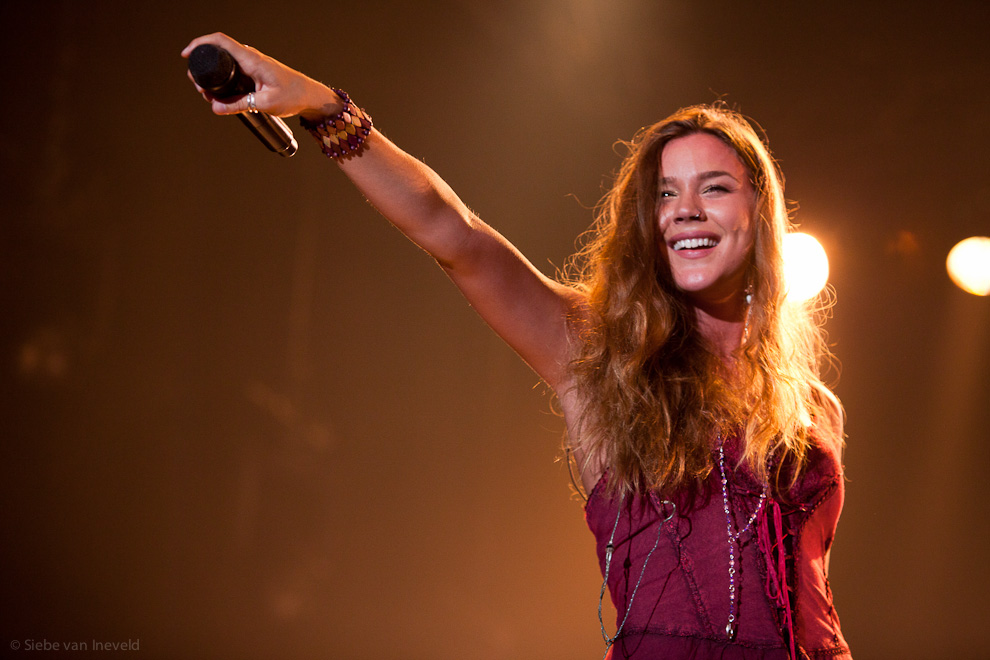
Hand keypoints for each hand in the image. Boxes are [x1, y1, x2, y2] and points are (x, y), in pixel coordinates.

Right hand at [181, 33, 339, 120]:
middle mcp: (250, 58)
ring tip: (210, 96)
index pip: (220, 41)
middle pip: (218, 54)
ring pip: (225, 66)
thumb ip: (239, 105)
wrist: (309, 96)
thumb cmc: (293, 96)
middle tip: (200, 89)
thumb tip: (215, 107)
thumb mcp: (265, 103)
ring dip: (214, 79)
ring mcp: (252, 64)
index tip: (187, 54)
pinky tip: (222, 96)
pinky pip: (233, 73)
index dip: (200, 43)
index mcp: (251, 59)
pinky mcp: (254, 73)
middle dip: (203, 69)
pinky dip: (224, 82)